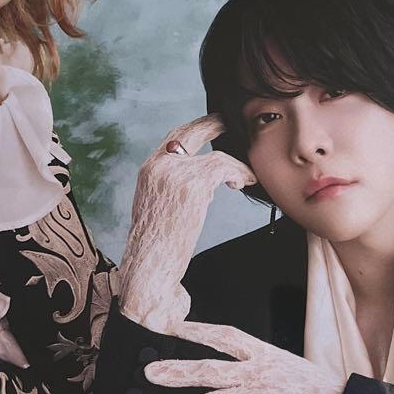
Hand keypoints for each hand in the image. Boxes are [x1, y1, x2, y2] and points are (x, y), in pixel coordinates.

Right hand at [117, 115, 255, 329]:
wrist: (149, 269)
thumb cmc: (157, 250)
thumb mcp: (160, 210)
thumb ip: (175, 190)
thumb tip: (207, 186)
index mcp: (149, 171)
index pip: (174, 138)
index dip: (196, 128)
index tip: (213, 126)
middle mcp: (159, 166)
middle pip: (191, 132)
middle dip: (215, 125)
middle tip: (232, 124)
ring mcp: (175, 173)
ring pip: (216, 155)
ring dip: (236, 165)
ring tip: (245, 176)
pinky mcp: (193, 185)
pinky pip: (225, 168)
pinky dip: (240, 173)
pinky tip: (244, 182)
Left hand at [145, 320, 345, 393]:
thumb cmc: (318, 393)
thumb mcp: (289, 366)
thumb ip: (260, 368)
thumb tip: (238, 374)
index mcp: (265, 355)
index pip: (226, 336)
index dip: (200, 331)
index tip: (177, 328)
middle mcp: (255, 374)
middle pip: (207, 369)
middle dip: (175, 371)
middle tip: (151, 372)